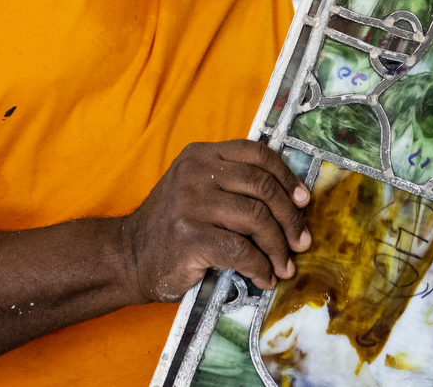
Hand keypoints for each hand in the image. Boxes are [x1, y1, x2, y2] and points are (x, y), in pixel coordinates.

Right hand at [118, 140, 310, 301]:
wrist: (128, 255)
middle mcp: (196, 173)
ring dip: (278, 247)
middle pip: (262, 187)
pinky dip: (260, 266)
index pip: (257, 154)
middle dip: (290, 217)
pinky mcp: (191, 237)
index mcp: (201, 155)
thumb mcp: (197, 188)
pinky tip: (264, 277)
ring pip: (257, 219)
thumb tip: (292, 199)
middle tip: (301, 241)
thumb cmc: (172, 225)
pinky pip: (241, 250)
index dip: (287, 177)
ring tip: (284, 265)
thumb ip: (232, 182)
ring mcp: (192, 203)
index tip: (304, 200)